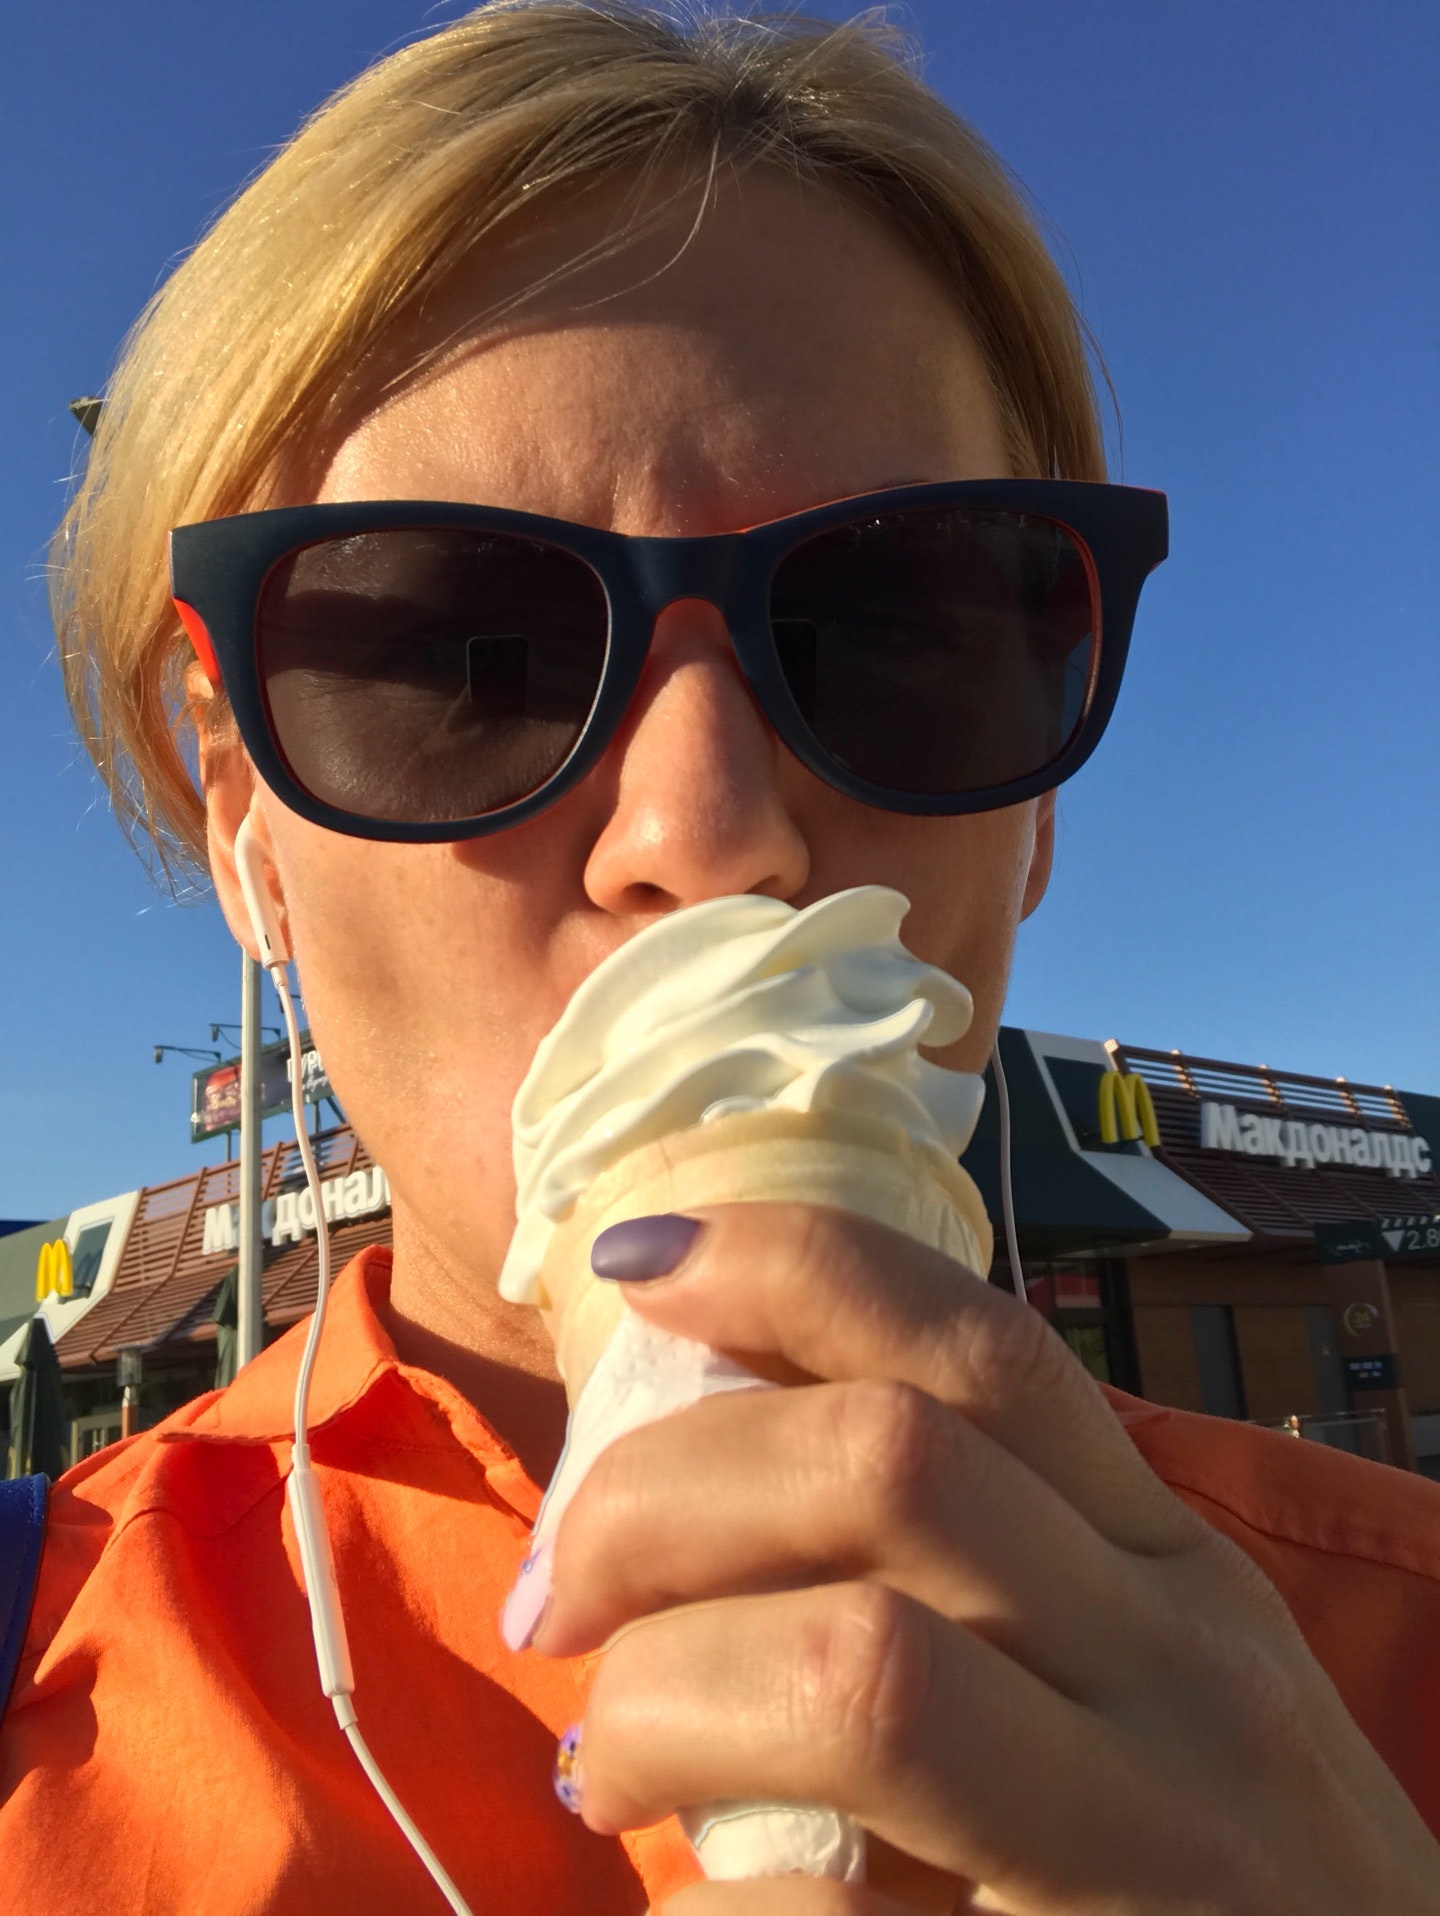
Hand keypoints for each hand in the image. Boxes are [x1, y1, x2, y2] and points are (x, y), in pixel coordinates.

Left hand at [530, 1205, 1439, 1913]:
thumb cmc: (1213, 1873)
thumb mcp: (1144, 1681)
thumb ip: (985, 1571)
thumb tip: (712, 1465)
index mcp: (1166, 1565)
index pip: (975, 1344)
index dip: (784, 1264)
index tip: (637, 1262)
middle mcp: (1177, 1670)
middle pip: (885, 1463)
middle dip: (662, 1496)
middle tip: (565, 1594)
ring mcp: (1148, 1840)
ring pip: (855, 1669)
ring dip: (663, 1695)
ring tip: (611, 1762)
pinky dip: (708, 1909)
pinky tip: (699, 1913)